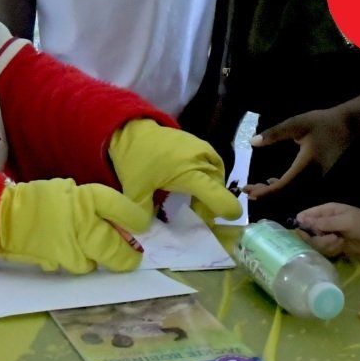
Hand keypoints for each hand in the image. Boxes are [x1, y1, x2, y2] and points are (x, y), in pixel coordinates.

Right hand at [0, 178, 154, 273]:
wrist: (4, 218)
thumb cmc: (39, 200)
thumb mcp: (69, 191)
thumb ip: (93, 205)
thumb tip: (118, 223)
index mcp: (87, 198)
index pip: (123, 210)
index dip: (136, 220)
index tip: (141, 226)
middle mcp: (84, 223)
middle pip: (117, 248)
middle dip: (128, 256)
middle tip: (133, 258)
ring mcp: (72, 247)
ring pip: (98, 262)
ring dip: (99, 259)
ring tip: (91, 250)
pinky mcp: (60, 262)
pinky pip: (79, 266)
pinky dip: (79, 262)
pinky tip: (69, 252)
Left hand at [107, 120, 242, 223]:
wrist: (134, 130)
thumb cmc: (136, 159)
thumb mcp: (135, 190)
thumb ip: (143, 213)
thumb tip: (146, 230)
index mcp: (189, 174)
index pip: (217, 195)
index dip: (225, 211)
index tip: (219, 222)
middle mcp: (202, 160)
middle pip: (218, 188)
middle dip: (212, 205)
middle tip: (199, 217)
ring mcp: (203, 149)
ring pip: (218, 176)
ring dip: (212, 190)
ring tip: (198, 201)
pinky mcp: (201, 144)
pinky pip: (214, 164)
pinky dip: (210, 177)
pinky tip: (197, 184)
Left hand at [244, 108, 352, 200]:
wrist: (348, 125)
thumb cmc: (322, 123)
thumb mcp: (296, 124)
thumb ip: (274, 133)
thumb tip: (253, 142)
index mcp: (305, 166)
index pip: (283, 186)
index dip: (265, 192)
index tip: (248, 191)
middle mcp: (311, 177)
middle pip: (286, 193)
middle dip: (265, 194)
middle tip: (247, 190)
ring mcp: (316, 178)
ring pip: (292, 192)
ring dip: (273, 191)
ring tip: (256, 187)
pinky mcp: (317, 176)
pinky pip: (298, 188)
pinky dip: (283, 187)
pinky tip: (273, 181)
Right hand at [293, 202, 359, 258]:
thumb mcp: (345, 221)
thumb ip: (324, 223)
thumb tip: (302, 221)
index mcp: (326, 211)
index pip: (305, 216)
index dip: (301, 224)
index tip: (304, 233)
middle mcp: (324, 222)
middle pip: (308, 233)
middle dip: (316, 238)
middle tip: (330, 238)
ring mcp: (329, 235)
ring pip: (316, 243)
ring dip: (326, 244)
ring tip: (339, 241)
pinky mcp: (335, 246)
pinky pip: (325, 250)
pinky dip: (332, 250)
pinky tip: (341, 246)